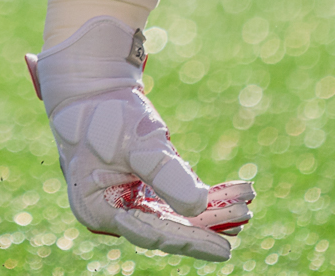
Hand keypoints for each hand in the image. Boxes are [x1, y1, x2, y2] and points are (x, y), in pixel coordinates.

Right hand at [25, 17, 253, 261]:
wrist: (91, 85)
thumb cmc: (107, 113)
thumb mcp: (139, 144)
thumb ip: (167, 177)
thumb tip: (199, 207)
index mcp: (98, 209)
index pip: (152, 232)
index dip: (191, 240)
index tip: (224, 248)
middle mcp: (111, 211)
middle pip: (166, 226)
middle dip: (206, 222)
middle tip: (242, 219)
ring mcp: (124, 199)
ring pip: (172, 213)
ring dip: (207, 208)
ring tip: (243, 204)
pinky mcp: (138, 185)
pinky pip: (172, 196)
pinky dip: (196, 192)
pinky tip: (227, 193)